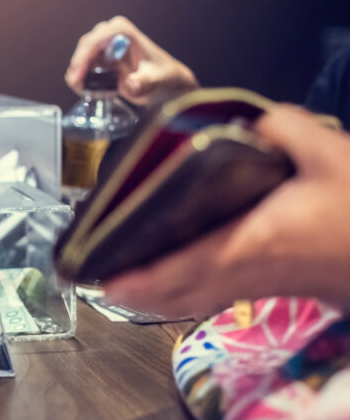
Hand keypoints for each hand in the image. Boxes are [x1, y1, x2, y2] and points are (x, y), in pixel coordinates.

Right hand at [65, 16, 197, 104]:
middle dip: (77, 66)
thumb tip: (131, 83)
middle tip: (75, 85)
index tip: (78, 77)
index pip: (96, 39)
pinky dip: (81, 76)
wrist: (165, 82)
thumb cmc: (162, 77)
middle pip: (86, 46)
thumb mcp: (155, 81)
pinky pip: (85, 64)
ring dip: (77, 72)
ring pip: (82, 55)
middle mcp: (112, 33)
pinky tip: (85, 88)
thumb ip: (143, 83)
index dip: (83, 57)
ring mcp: (106, 44)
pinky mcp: (102, 56)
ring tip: (80, 89)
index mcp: (124, 32)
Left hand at [104, 105, 349, 316]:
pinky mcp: (261, 289)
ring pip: (190, 301)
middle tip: (94, 281)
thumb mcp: (334, 156)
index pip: (188, 265)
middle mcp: (244, 272)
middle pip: (177, 293)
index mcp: (254, 241)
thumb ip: (289, 130)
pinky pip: (207, 299)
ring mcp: (252, 286)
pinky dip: (177, 296)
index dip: (146, 279)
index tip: (109, 282)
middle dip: (134, 293)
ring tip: (115, 286)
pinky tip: (160, 287)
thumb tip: (249, 117)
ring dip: (151, 299)